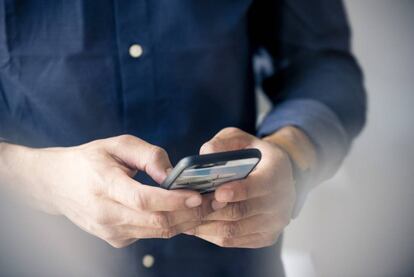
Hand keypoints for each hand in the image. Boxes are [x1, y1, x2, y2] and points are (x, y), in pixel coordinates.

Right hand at [0, 135, 210, 247]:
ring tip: (206, 206)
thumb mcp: (117, 145)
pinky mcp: (115, 239)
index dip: (173, 200)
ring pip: (157, 232)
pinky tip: (184, 212)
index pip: (143, 199)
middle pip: (156, 221)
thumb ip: (147, 155)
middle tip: (213, 200)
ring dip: (185, 221)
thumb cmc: (90, 160)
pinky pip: (150, 234)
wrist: (56, 184)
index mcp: (103, 185)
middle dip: (190, 214)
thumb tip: (172, 174)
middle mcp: (105, 214)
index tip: (197, 195)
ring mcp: (110, 231)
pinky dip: (171, 225)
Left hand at [185, 127, 295, 247]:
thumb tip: (204, 154)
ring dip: (207, 225)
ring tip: (184, 219)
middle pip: (242, 211)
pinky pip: (235, 241)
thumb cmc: (255, 156)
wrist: (279, 175)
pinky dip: (212, 235)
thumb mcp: (241, 140)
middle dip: (212, 210)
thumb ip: (223, 142)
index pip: (260, 185)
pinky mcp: (267, 236)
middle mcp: (282, 200)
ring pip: (235, 230)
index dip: (238, 191)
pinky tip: (196, 227)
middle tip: (188, 207)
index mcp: (277, 172)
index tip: (217, 192)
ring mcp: (275, 222)